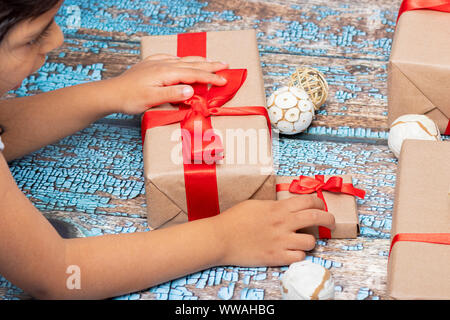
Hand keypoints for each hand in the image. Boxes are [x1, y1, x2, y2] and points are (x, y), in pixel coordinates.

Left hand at [108, 54, 228, 114]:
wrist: (111, 93)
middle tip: (225, 65)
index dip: (210, 77)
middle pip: (191, 63)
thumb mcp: (152, 99)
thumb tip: (191, 91)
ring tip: (210, 61)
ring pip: (182, 60)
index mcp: (166, 73)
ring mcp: (156, 63)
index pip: (194, 74)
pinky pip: (171, 59)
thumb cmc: (130, 99)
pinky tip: (181, 60)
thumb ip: (173, 94)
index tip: (224, 80)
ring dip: (198, 61)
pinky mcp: (150, 65)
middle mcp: (163, 64)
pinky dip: (182, 60)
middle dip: (210, 65)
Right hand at [214, 195, 334, 266]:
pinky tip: (292, 252)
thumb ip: (274, 206)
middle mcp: (283, 223)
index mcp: (278, 208)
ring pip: (312, 241)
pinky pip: (299, 257)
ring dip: (311, 240)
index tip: (321, 205)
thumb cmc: (234, 220)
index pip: (309, 201)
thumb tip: (286, 207)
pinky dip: (299, 255)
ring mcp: (281, 241)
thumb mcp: (255, 205)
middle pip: (317, 217)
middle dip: (329, 219)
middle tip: (330, 222)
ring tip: (304, 240)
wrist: (221, 238)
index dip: (319, 202)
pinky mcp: (276, 257)